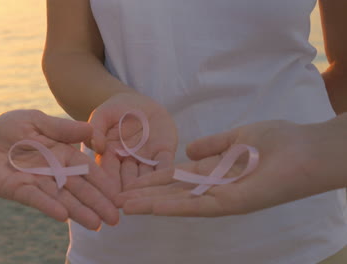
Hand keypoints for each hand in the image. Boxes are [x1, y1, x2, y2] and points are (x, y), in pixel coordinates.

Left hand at [0, 110, 118, 229]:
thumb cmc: (10, 128)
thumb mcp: (36, 121)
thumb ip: (62, 128)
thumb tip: (91, 129)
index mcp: (63, 153)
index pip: (87, 169)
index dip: (102, 182)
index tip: (117, 194)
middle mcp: (54, 171)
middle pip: (79, 188)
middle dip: (98, 203)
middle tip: (115, 219)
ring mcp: (38, 182)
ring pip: (62, 198)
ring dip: (79, 211)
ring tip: (97, 224)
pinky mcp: (20, 189)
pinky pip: (36, 198)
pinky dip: (49, 206)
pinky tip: (64, 216)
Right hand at [87, 92, 177, 191]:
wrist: (138, 102)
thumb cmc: (115, 109)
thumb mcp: (101, 115)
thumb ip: (96, 128)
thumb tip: (97, 145)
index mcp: (109, 158)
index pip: (107, 174)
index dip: (107, 185)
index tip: (107, 197)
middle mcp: (128, 164)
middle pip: (127, 181)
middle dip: (127, 194)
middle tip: (126, 205)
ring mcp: (147, 160)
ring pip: (147, 177)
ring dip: (146, 189)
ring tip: (145, 199)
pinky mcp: (164, 154)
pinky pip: (166, 165)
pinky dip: (166, 173)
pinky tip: (167, 181)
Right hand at [116, 119, 344, 216]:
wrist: (306, 150)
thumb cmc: (278, 142)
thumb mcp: (239, 138)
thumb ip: (213, 145)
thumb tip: (187, 149)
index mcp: (214, 172)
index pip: (177, 178)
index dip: (153, 180)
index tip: (130, 182)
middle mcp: (213, 188)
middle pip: (172, 193)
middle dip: (144, 195)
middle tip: (116, 199)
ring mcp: (220, 198)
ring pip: (178, 202)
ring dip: (149, 204)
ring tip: (122, 205)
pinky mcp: (229, 204)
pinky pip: (194, 205)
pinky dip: (169, 206)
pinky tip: (147, 206)